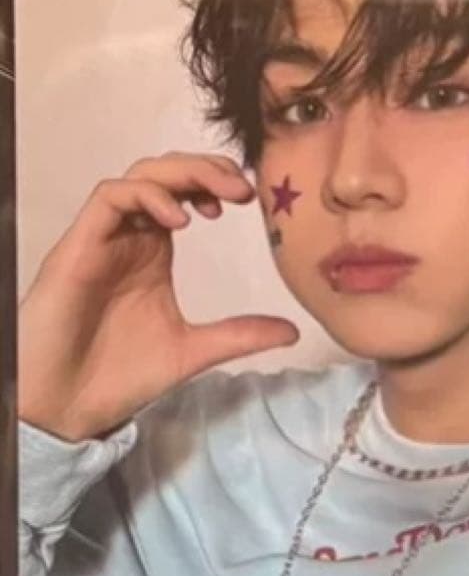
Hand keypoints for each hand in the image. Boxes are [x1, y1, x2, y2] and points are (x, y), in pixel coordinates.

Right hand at [18, 152, 298, 440]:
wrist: (69, 406)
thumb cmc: (119, 376)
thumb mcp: (193, 351)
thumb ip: (239, 335)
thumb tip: (293, 331)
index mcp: (153, 252)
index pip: (184, 193)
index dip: (216, 184)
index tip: (250, 201)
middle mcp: (129, 236)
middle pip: (166, 174)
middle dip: (207, 169)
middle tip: (243, 190)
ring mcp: (104, 238)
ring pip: (139, 175)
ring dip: (182, 174)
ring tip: (219, 197)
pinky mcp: (79, 246)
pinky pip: (109, 197)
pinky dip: (147, 198)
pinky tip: (179, 222)